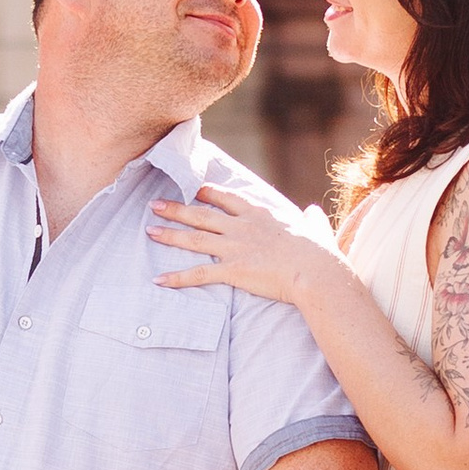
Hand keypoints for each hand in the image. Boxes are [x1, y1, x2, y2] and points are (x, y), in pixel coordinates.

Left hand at [146, 183, 320, 303]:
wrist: (315, 270)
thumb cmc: (319, 252)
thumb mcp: (316, 229)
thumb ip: (312, 220)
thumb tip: (314, 213)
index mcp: (259, 214)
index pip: (227, 198)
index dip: (207, 193)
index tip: (193, 189)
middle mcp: (242, 227)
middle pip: (201, 215)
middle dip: (176, 209)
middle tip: (154, 204)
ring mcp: (235, 248)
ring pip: (194, 239)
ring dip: (170, 235)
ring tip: (149, 231)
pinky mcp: (232, 270)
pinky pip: (199, 274)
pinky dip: (177, 278)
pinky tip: (160, 280)